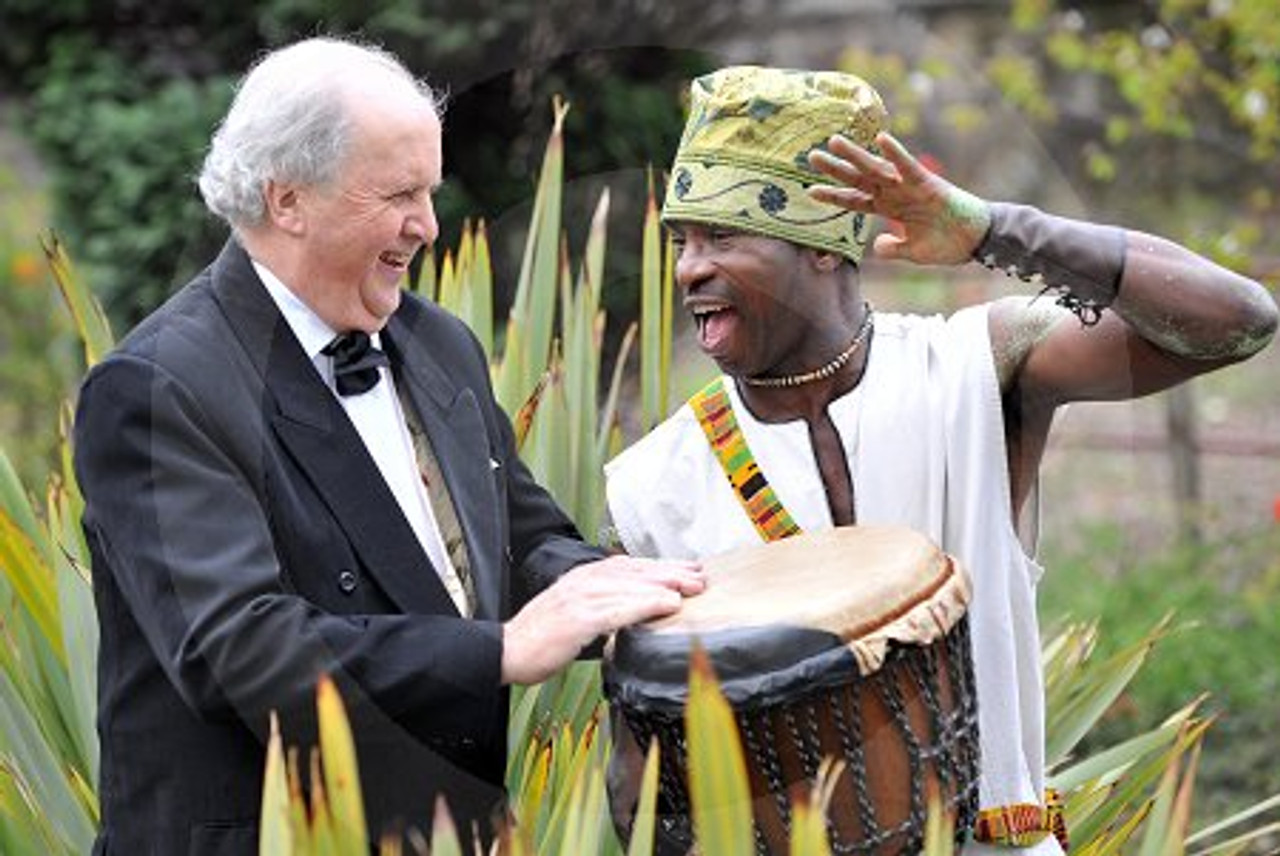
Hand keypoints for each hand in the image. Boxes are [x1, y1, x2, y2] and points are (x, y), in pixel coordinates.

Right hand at [500, 555, 704, 684]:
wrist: (506, 651)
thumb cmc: (541, 639)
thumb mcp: (574, 615)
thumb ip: (601, 608)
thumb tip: (633, 614)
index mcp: (582, 578)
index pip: (628, 566)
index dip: (660, 567)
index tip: (687, 569)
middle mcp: (583, 580)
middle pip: (635, 571)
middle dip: (671, 572)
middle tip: (701, 577)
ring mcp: (580, 597)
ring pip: (632, 585)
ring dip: (666, 584)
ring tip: (693, 589)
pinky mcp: (578, 617)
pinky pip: (619, 608)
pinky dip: (646, 604)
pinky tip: (667, 605)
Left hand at [807, 131, 990, 266]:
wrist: (976, 241)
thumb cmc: (947, 244)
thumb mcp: (912, 252)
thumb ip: (893, 249)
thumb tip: (877, 247)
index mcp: (889, 209)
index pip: (854, 200)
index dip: (833, 196)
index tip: (811, 191)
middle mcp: (895, 194)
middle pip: (858, 179)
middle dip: (835, 168)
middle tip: (810, 156)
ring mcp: (909, 187)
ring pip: (877, 168)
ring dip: (856, 155)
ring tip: (834, 142)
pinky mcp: (928, 183)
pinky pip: (909, 166)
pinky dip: (896, 154)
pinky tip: (881, 139)